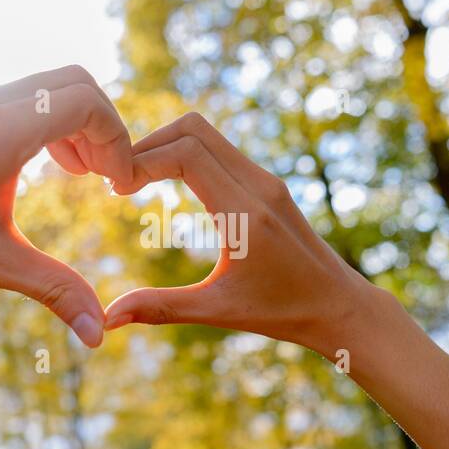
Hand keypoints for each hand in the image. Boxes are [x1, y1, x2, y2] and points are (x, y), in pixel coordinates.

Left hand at [0, 65, 131, 343]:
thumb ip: (55, 291)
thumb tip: (98, 336)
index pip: (85, 102)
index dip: (118, 141)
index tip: (120, 189)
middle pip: (74, 82)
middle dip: (105, 127)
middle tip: (109, 181)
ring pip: (48, 87)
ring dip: (78, 126)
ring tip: (85, 179)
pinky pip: (21, 100)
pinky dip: (49, 126)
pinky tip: (49, 174)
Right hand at [103, 112, 379, 355]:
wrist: (339, 305)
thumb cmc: (284, 312)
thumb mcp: (219, 311)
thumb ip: (162, 308)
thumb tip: (108, 319)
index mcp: (245, 213)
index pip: (186, 154)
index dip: (143, 160)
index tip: (116, 190)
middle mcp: (258, 185)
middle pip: (193, 129)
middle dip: (148, 145)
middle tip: (119, 180)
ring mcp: (266, 180)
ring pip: (206, 134)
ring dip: (166, 146)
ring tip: (135, 180)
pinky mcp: (268, 184)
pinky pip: (220, 150)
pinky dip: (186, 154)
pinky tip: (166, 184)